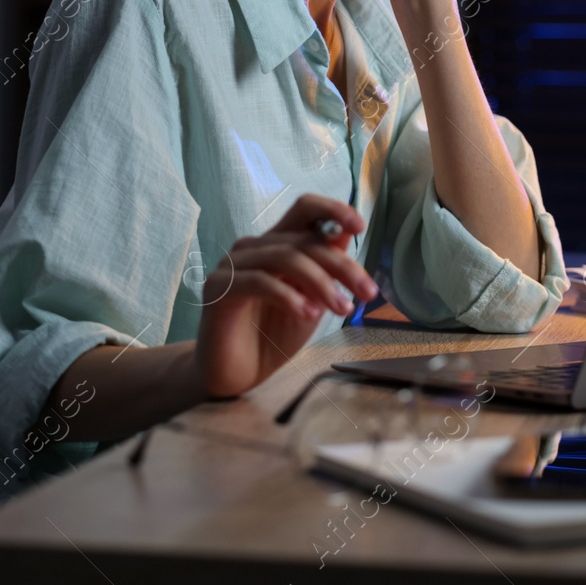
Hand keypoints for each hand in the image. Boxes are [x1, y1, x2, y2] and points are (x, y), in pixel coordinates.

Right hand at [195, 194, 374, 397]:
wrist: (236, 375)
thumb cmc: (272, 335)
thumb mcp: (311, 301)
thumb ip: (324, 270)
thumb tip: (346, 234)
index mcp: (276, 244)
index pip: (303, 209)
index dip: (332, 210)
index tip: (360, 226)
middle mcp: (253, 248)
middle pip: (303, 239)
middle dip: (341, 265)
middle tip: (367, 292)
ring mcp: (232, 265)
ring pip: (285, 257)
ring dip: (321, 282)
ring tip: (342, 309)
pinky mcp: (218, 288)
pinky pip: (260, 281)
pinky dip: (290, 296)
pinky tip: (308, 315)